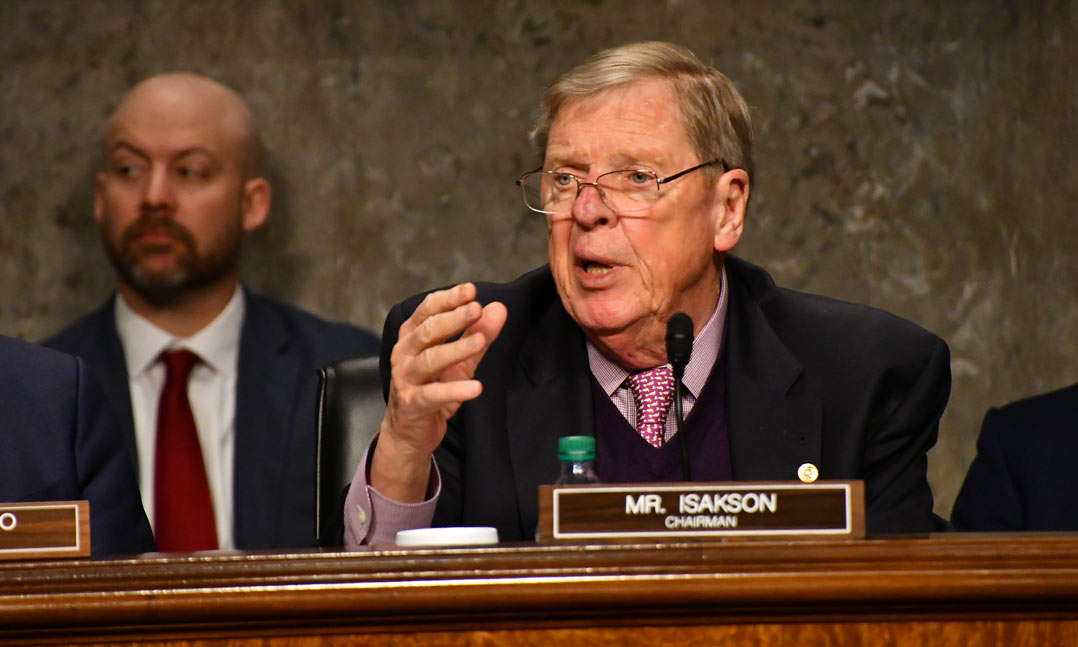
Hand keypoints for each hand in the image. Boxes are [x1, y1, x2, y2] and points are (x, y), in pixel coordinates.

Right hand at [370, 283, 506, 501]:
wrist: (410, 431)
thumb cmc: (434, 388)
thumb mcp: (461, 360)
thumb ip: (479, 334)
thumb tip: (499, 308)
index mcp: (412, 336)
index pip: (428, 309)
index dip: (449, 299)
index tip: (471, 290)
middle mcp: (405, 353)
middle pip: (428, 330)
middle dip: (453, 318)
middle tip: (477, 308)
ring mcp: (405, 378)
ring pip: (430, 359)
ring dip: (456, 348)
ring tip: (480, 341)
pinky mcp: (413, 404)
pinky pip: (434, 395)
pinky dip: (455, 391)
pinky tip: (476, 388)